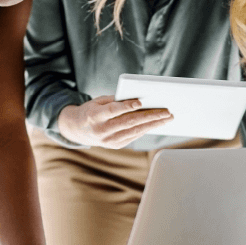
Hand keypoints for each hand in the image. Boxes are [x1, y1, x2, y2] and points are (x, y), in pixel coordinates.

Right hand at [57, 95, 172, 148]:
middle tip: (166, 111)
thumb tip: (139, 99)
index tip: (141, 102)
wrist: (77, 130)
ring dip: (153, 124)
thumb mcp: (98, 101)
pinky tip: (156, 123)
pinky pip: (133, 136)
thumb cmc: (91, 110)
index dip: (126, 106)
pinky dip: (146, 128)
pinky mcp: (115, 146)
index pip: (113, 111)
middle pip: (129, 122)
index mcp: (94, 116)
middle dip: (150, 116)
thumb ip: (116, 100)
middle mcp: (101, 130)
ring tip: (167, 117)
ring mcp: (108, 141)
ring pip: (134, 131)